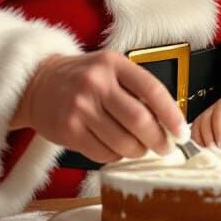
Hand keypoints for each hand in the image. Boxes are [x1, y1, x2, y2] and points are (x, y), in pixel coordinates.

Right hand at [11, 51, 184, 162]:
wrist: (38, 83)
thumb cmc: (82, 77)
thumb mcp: (110, 68)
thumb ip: (136, 88)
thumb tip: (168, 120)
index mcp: (113, 63)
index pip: (152, 89)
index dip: (172, 114)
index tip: (182, 132)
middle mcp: (96, 83)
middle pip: (139, 120)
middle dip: (158, 140)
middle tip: (165, 148)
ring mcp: (80, 107)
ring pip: (122, 141)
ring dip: (138, 151)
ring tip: (140, 149)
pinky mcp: (68, 130)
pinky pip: (103, 153)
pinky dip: (116, 156)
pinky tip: (116, 148)